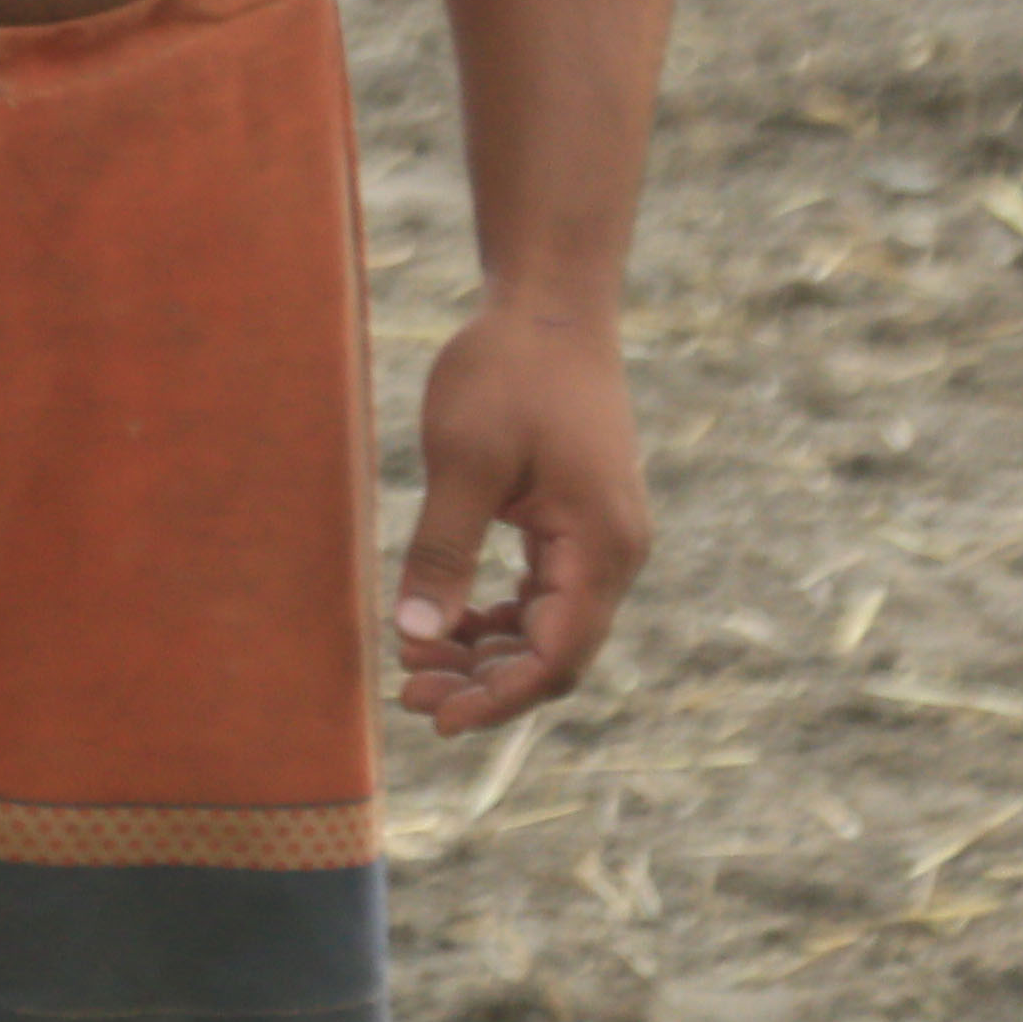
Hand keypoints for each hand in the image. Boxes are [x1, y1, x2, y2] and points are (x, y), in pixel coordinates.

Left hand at [394, 299, 648, 734]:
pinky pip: (543, 594)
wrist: (550, 305)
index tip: (435, 717)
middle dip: (484, 682)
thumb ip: (442, 550)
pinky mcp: (579, 522)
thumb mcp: (464, 459)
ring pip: (547, 628)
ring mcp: (600, 538)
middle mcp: (615, 553)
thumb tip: (416, 633)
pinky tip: (445, 620)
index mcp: (599, 545)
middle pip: (554, 653)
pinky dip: (496, 616)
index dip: (498, 698)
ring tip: (415, 659)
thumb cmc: (508, 371)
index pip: (556, 657)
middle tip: (407, 691)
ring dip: (486, 653)